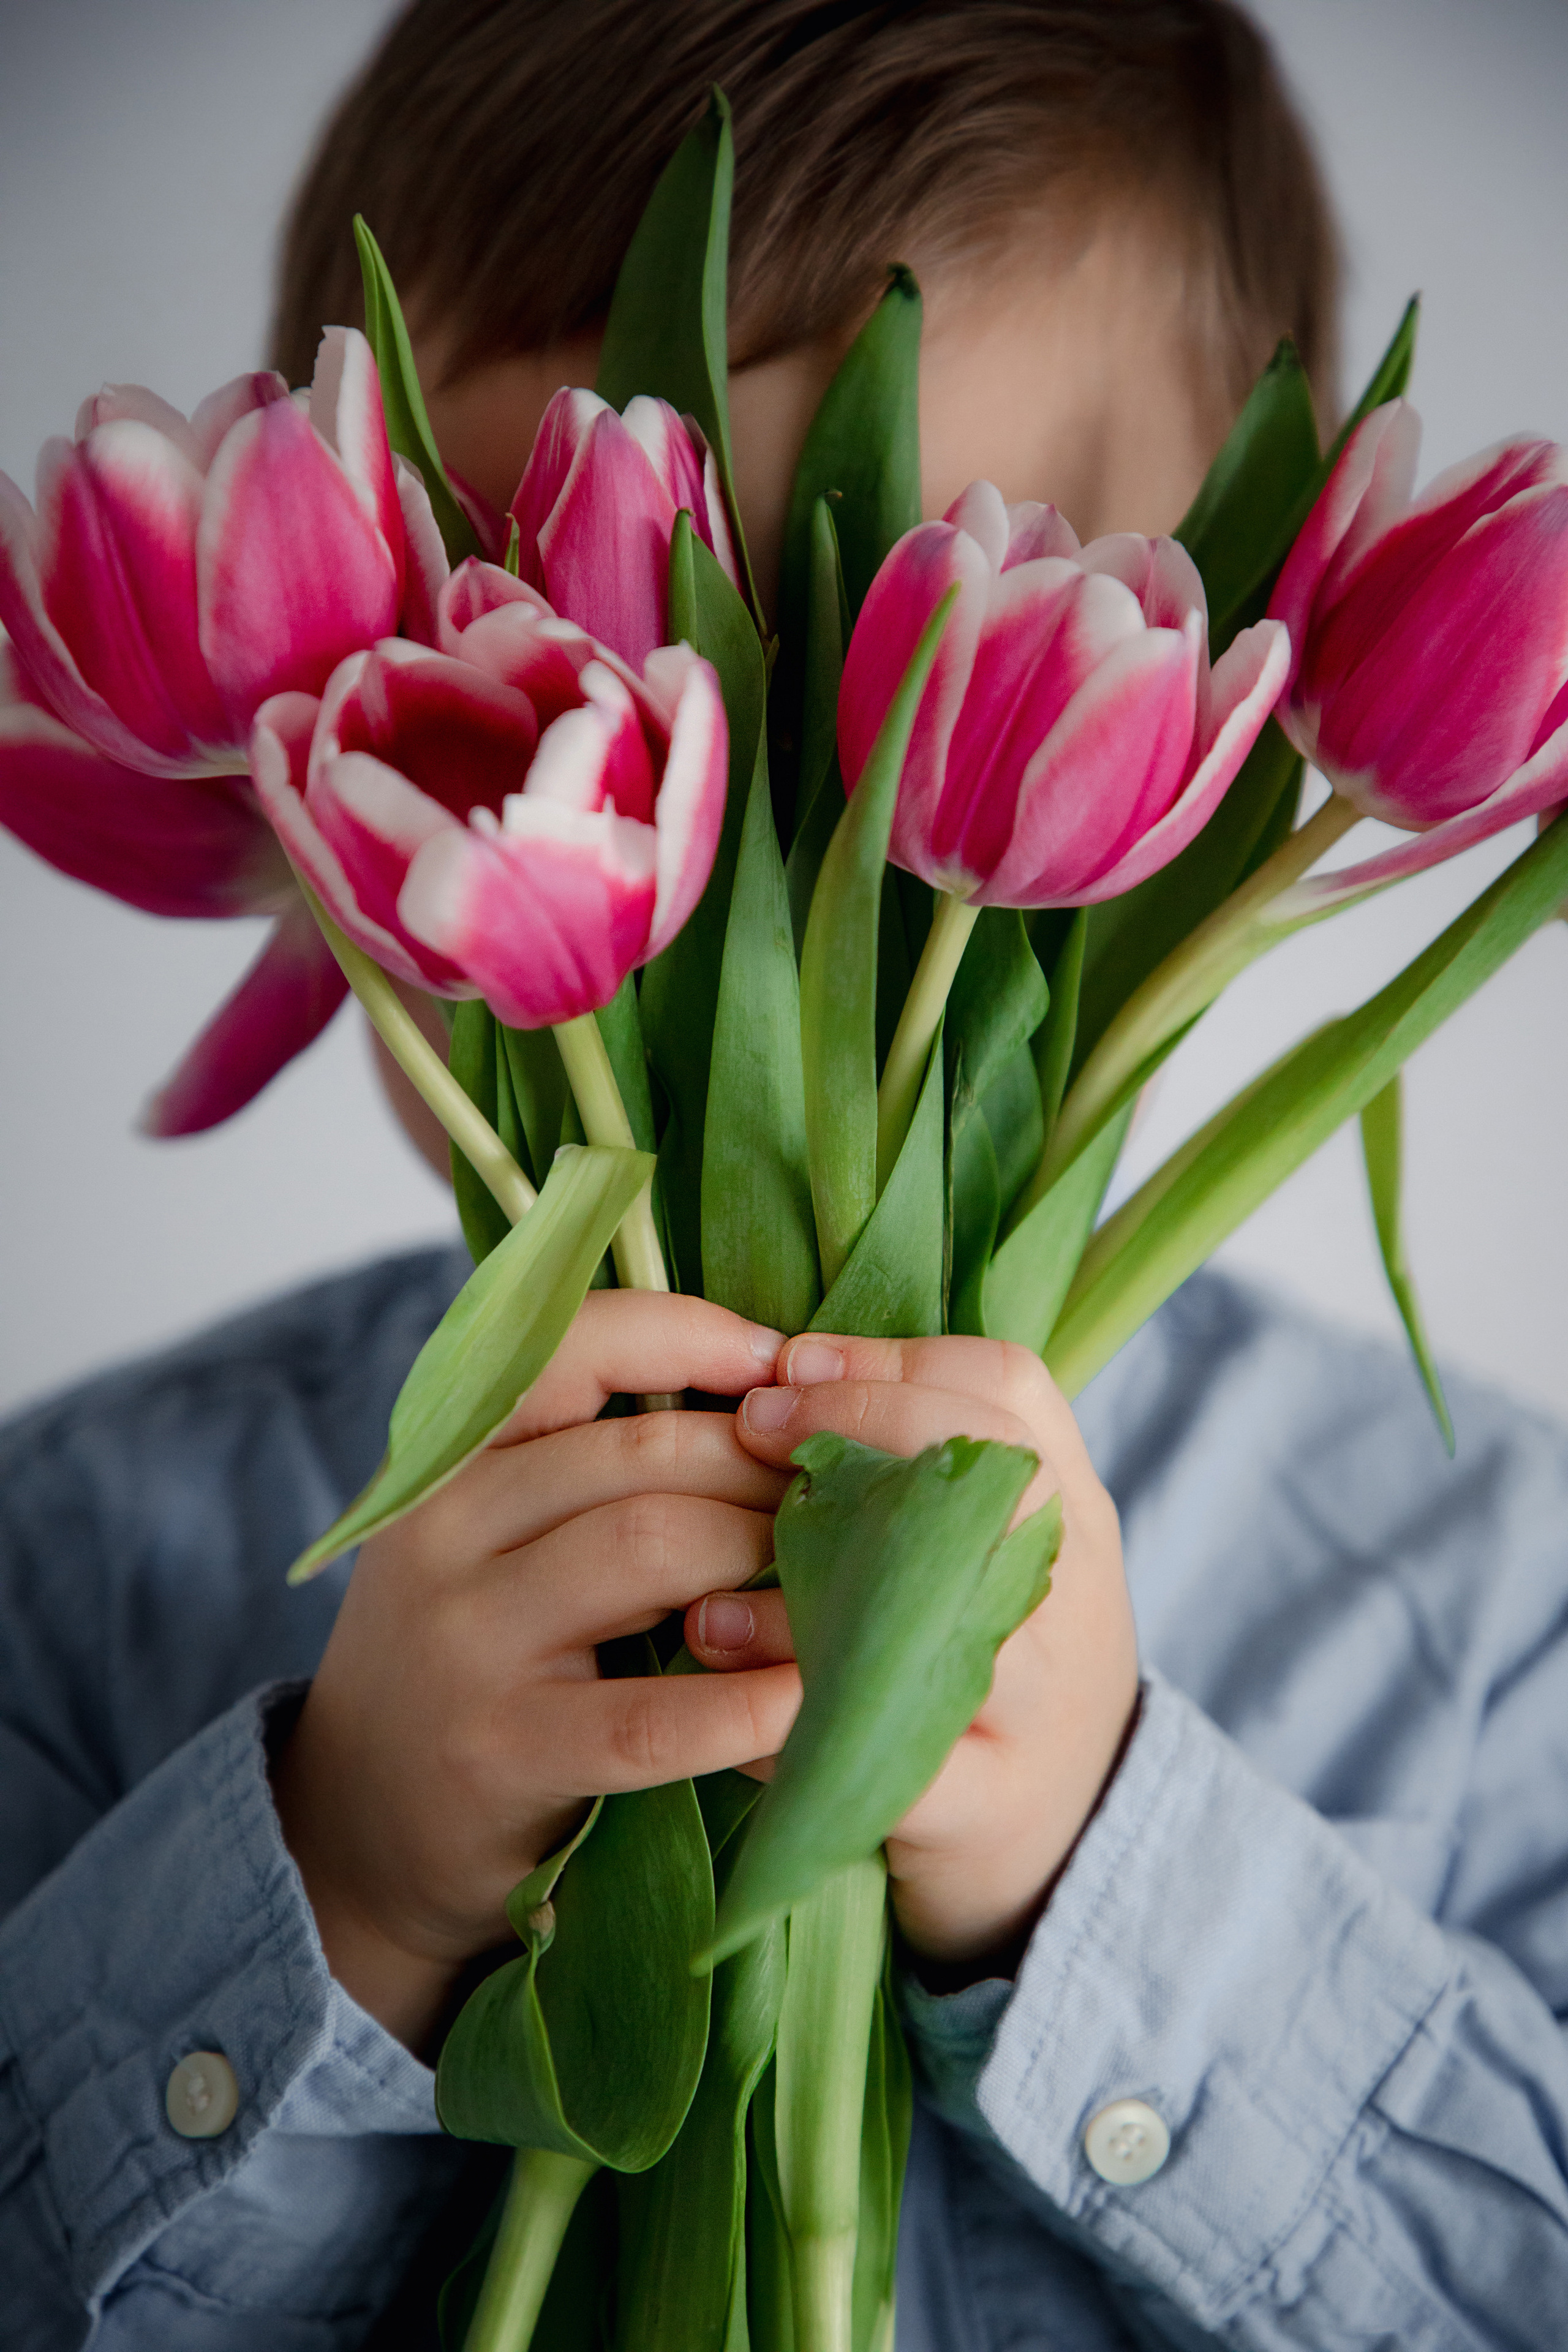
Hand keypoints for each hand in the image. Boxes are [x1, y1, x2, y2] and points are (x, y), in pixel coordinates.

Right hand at [272, 1291, 797, 2048]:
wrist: (363, 1826)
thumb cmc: (481, 1651)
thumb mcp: (497, 1529)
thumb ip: (592, 1455)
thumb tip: (776, 1377)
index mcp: (451, 1456)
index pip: (570, 1345)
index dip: (689, 1335)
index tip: (782, 1358)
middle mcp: (445, 1531)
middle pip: (642, 1453)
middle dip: (765, 1463)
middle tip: (846, 1488)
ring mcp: (467, 1642)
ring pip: (650, 1547)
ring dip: (766, 1557)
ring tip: (839, 1577)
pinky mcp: (502, 1752)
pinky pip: (648, 1716)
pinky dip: (744, 1703)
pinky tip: (808, 1698)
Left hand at [685, 1332, 1136, 1976]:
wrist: (1067, 1831)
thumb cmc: (989, 1657)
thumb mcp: (987, 1546)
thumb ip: (915, 1460)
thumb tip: (786, 1366)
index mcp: (1068, 1507)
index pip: (1008, 1390)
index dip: (893, 1362)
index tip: (790, 1361)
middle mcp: (1071, 1590)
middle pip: (995, 1472)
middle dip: (861, 1433)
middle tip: (750, 1431)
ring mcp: (1043, 1701)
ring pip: (945, 1618)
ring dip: (813, 1597)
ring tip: (711, 1603)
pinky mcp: (991, 1806)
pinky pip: (898, 1754)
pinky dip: (800, 1724)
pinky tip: (732, 1706)